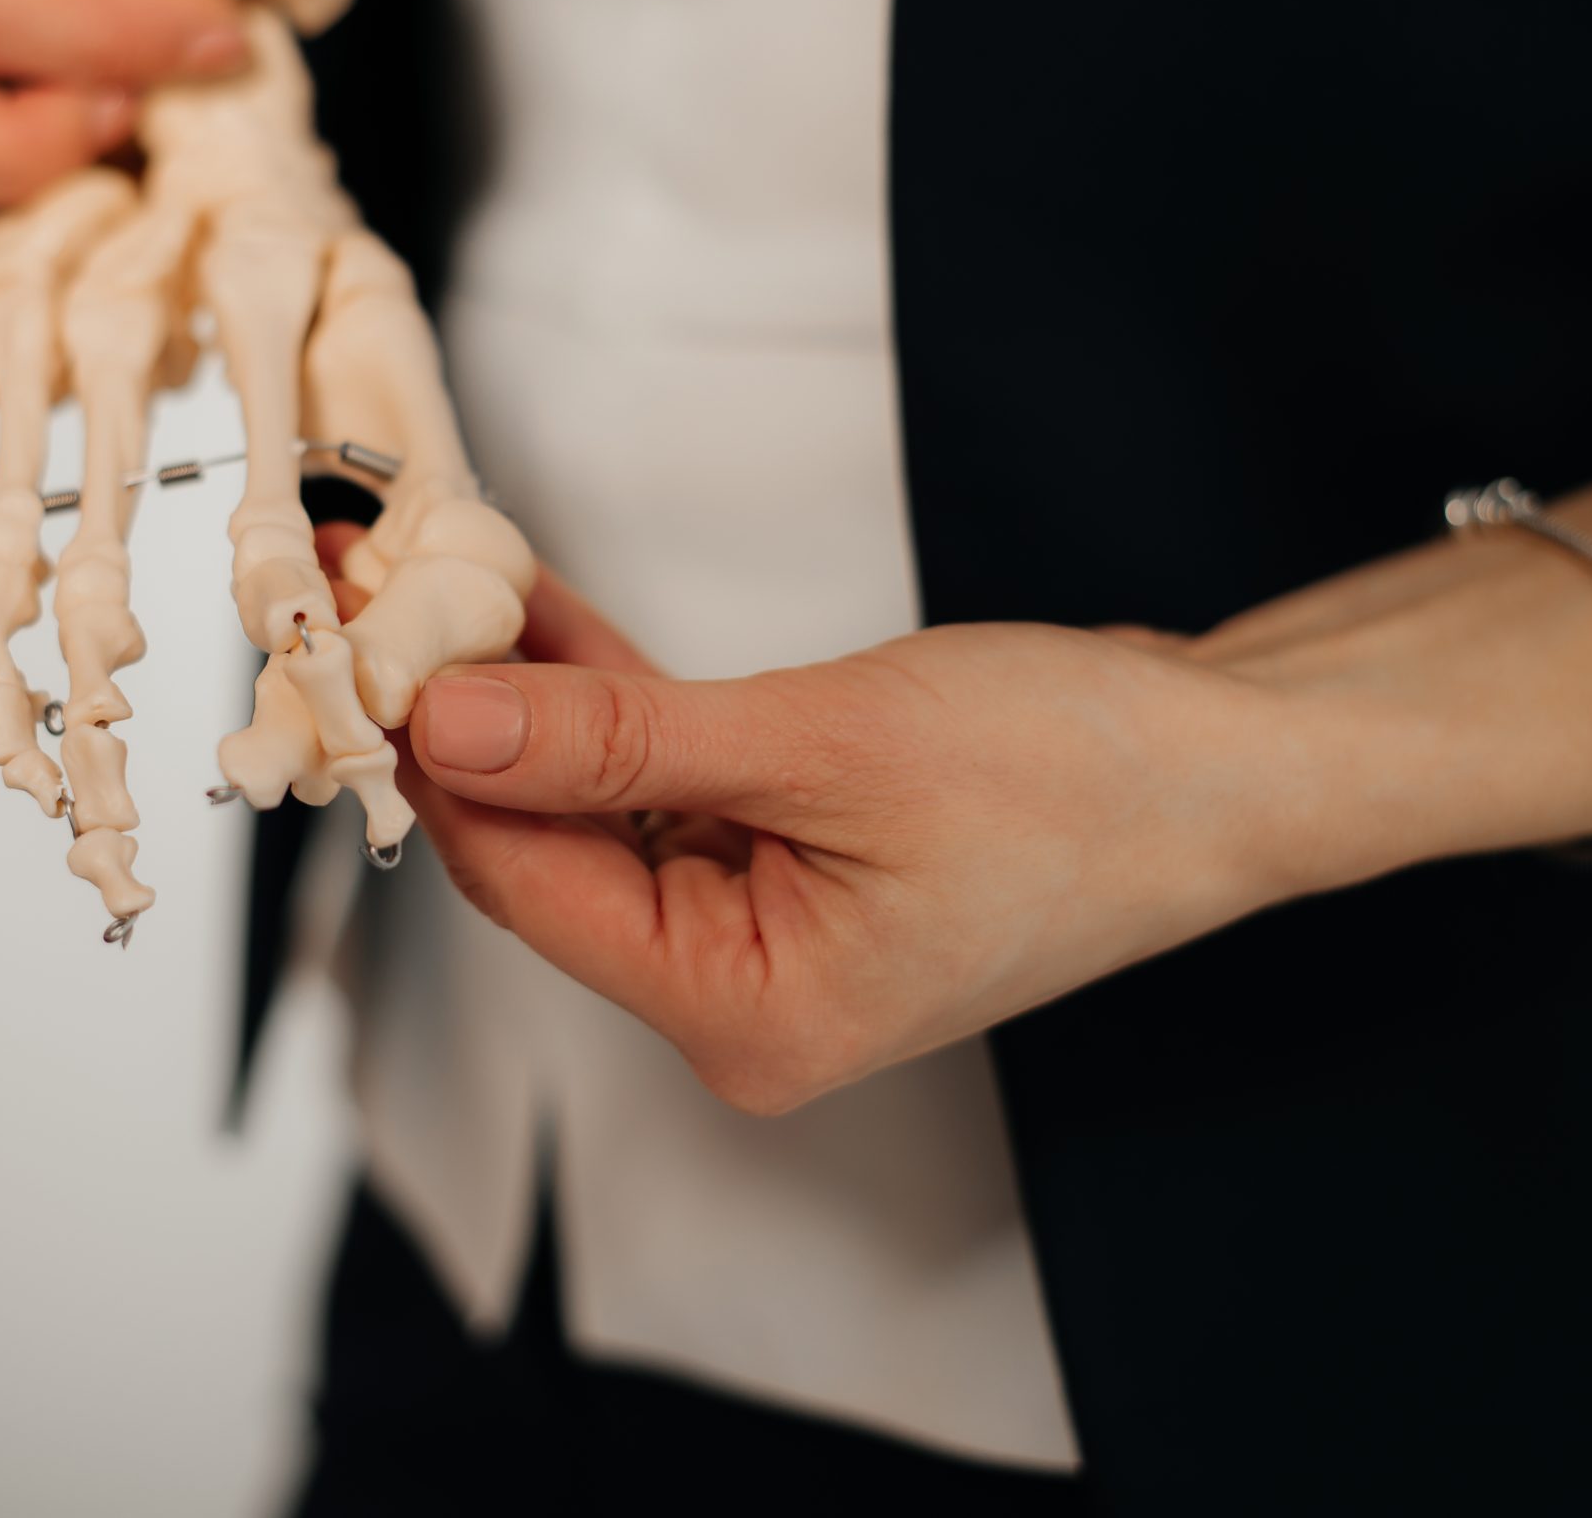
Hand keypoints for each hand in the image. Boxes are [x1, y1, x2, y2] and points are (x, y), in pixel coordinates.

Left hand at [395, 580, 1299, 1113]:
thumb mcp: (826, 745)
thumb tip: (448, 727)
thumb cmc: (1076, 775)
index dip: (435, 763)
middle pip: (550, 852)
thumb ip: (623, 744)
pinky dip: (608, 702)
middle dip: (471, 720)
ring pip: (597, 807)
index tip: (362, 643)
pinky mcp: (787, 858)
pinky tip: (535, 614)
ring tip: (444, 574)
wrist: (1229, 759)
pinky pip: (664, 780)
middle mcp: (740, 997)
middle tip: (386, 587)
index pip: (533, 887)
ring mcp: (763, 930)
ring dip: (531, 696)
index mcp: (748, 1017)